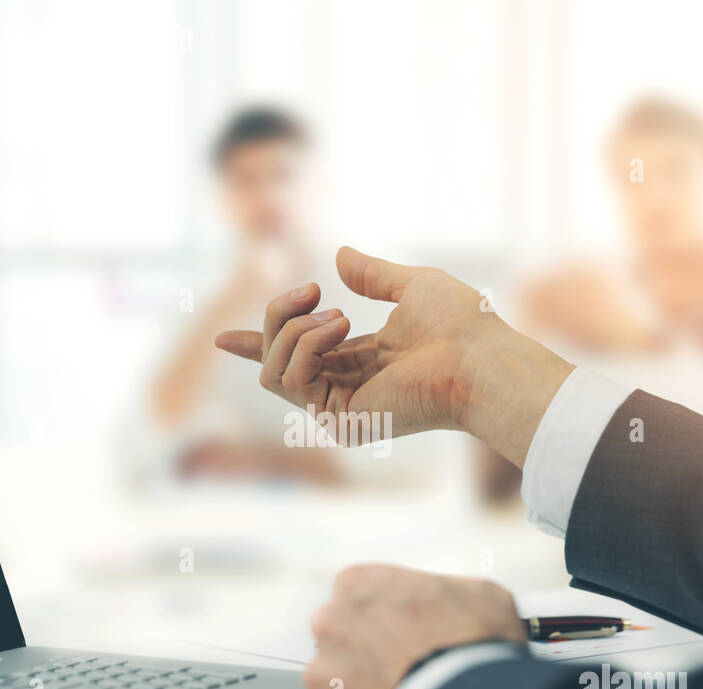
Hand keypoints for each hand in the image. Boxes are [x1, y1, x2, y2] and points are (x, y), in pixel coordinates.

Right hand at [215, 247, 574, 465]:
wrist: (480, 358)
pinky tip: (341, 329)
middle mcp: (346, 389)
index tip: (222, 338)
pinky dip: (304, 344)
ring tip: (339, 313)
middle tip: (314, 290)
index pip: (297, 358)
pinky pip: (288, 378)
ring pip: (272, 369)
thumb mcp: (412, 284)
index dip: (259, 345)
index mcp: (362, 362)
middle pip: (275, 356)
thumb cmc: (462, 325)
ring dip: (293, 329)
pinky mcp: (339, 420)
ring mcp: (340, 408)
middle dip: (279, 314)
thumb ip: (374, 274)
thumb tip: (340, 255)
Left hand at [303, 564, 527, 688]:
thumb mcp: (479, 597)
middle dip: (364, 651)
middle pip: (338, 634)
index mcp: (360, 585)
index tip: (403, 632)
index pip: (355, 593)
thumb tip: (444, 607)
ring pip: (332, 680)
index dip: (383, 616)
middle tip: (402, 670)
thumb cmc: (477, 653)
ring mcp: (322, 675)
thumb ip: (440, 594)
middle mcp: (331, 624)